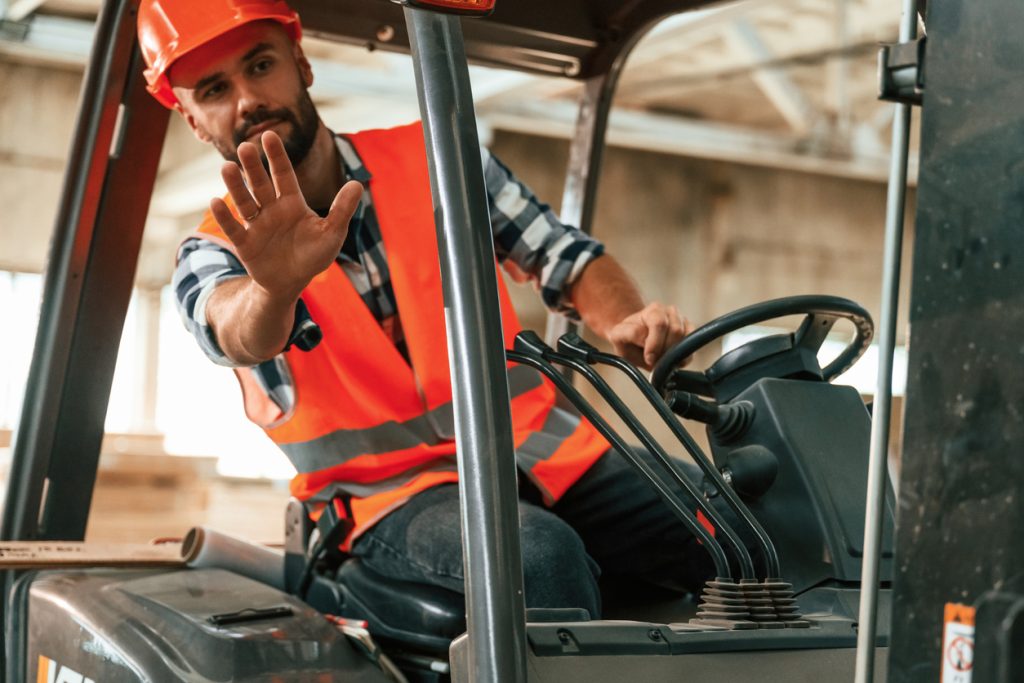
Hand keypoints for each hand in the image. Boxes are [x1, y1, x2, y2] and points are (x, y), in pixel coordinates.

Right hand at [209, 130, 362, 302]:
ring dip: (235, 186)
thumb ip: (342, 209)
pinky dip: (225, 217)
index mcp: (292, 203)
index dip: (277, 157)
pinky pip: (233, 228)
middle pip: (260, 184)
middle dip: (253, 167)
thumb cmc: (313, 255)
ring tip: (227, 167)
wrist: (291, 282)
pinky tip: (215, 202)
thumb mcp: (332, 233)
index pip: (283, 175)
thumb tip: (357, 184)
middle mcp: (271, 209)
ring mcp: (256, 225)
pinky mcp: (245, 244)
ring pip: (245, 202)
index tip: (269, 135)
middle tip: (244, 147)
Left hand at [607, 302, 692, 369]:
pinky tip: (670, 361)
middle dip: (664, 351)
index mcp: (654, 310)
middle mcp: (671, 312)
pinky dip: (682, 359)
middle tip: (654, 360)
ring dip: (672, 355)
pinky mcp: (690, 335)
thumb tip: (646, 337)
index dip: (654, 345)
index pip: (660, 324)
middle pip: (675, 331)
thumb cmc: (627, 339)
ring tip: (660, 359)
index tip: (648, 358)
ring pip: (685, 340)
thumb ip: (630, 333)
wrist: (635, 342)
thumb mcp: (618, 336)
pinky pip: (692, 348)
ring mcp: (683, 322)